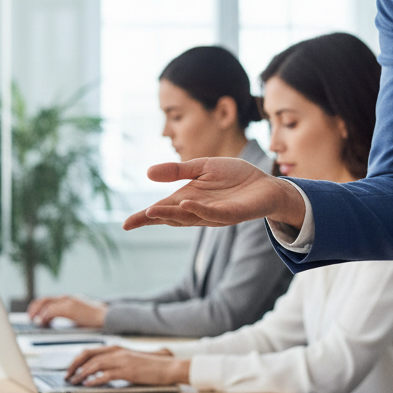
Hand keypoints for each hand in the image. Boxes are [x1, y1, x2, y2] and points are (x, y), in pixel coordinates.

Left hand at [27, 296, 108, 327]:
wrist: (106, 317)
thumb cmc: (94, 320)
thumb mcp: (77, 316)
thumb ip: (66, 316)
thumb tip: (51, 321)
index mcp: (69, 299)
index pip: (48, 300)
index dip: (38, 307)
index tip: (33, 315)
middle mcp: (67, 298)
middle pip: (43, 300)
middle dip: (34, 308)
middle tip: (30, 318)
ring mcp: (68, 302)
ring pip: (45, 304)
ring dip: (38, 313)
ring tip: (35, 322)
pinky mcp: (69, 308)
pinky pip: (51, 311)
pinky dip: (44, 317)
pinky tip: (43, 323)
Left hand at [64, 345, 188, 386]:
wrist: (168, 367)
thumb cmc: (151, 366)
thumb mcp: (130, 360)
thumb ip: (115, 362)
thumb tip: (97, 371)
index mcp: (117, 348)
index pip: (90, 351)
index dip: (76, 360)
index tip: (70, 369)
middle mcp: (117, 352)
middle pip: (88, 355)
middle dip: (74, 365)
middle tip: (67, 376)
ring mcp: (122, 361)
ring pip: (94, 365)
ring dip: (81, 374)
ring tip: (73, 382)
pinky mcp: (127, 371)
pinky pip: (105, 375)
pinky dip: (94, 380)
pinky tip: (87, 385)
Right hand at [122, 157, 305, 230]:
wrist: (266, 183)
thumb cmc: (235, 176)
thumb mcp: (203, 167)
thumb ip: (178, 170)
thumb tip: (148, 172)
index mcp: (189, 198)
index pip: (162, 210)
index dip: (144, 217)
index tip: (125, 224)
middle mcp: (198, 210)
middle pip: (172, 217)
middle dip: (153, 218)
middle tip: (134, 221)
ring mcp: (215, 214)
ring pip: (189, 217)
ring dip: (171, 214)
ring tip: (153, 210)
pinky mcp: (233, 214)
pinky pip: (214, 213)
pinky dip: (199, 210)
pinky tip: (187, 203)